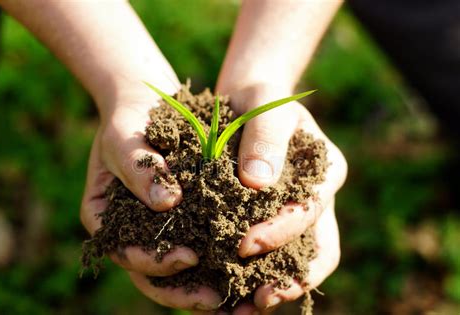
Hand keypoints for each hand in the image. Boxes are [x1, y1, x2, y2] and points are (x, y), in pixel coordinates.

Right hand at [80, 99, 221, 311]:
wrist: (144, 102)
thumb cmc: (126, 118)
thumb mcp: (125, 138)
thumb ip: (141, 170)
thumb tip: (167, 204)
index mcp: (104, 220)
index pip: (125, 253)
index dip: (154, 262)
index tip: (188, 258)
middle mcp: (129, 230)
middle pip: (151, 273)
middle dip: (183, 291)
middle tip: (218, 299)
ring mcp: (156, 226)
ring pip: (177, 268)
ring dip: (205, 288)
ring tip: (238, 301)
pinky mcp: (183, 217)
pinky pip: (199, 243)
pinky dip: (219, 260)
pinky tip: (248, 268)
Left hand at [219, 84, 346, 313]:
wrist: (246, 105)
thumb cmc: (259, 100)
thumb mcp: (265, 104)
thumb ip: (265, 137)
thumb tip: (257, 183)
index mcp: (326, 171)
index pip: (310, 210)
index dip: (281, 232)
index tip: (245, 245)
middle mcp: (319, 198)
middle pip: (316, 248)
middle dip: (289, 276)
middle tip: (258, 299)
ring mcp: (299, 213)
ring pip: (298, 260)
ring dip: (276, 288)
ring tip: (244, 311)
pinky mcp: (275, 222)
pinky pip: (274, 256)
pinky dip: (257, 278)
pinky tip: (231, 296)